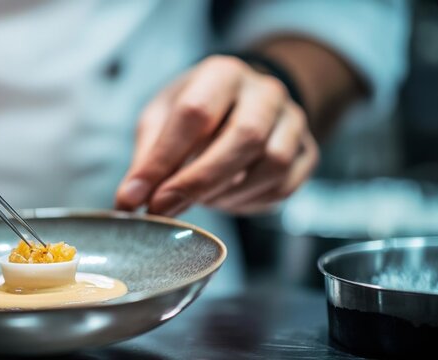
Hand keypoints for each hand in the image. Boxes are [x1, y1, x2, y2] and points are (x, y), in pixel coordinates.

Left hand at [115, 55, 318, 215]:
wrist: (243, 103)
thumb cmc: (195, 109)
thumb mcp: (161, 119)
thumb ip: (147, 158)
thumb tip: (130, 199)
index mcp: (223, 74)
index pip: (195, 113)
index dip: (165, 160)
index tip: (140, 196)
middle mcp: (265, 92)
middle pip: (244, 137)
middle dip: (199, 181)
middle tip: (165, 208)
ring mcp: (293, 121)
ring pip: (272, 164)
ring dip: (227, 193)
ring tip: (198, 199)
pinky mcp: (308, 152)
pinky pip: (284, 187)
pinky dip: (249, 202)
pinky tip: (225, 199)